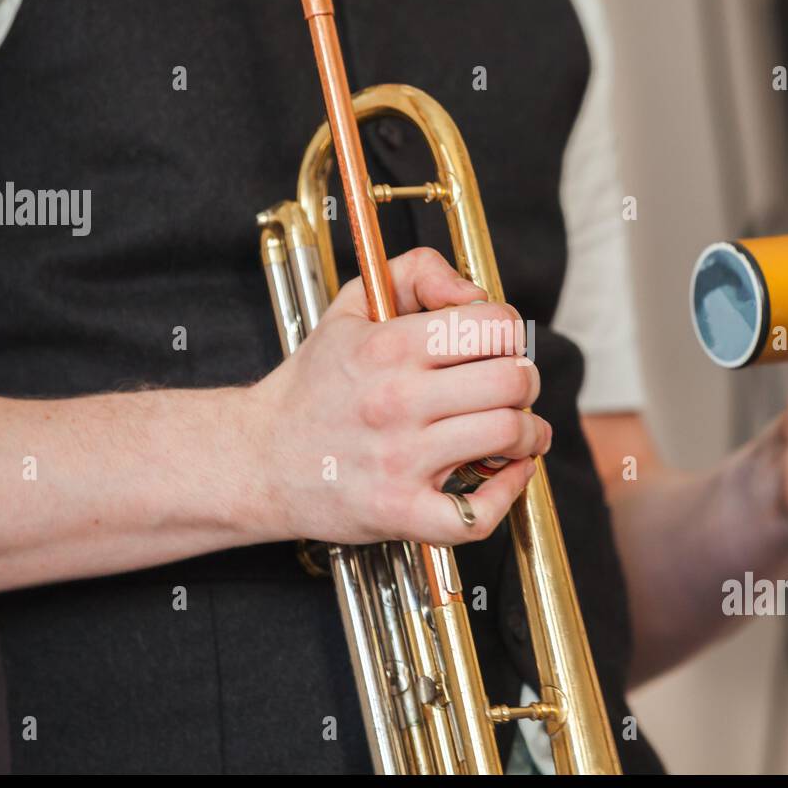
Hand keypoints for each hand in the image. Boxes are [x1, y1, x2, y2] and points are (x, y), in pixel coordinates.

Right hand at [250, 247, 546, 545]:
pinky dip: (508, 494)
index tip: (500, 345)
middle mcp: (395, 401)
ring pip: (507, 436)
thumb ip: (415, 273)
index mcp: (387, 348)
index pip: (492, 324)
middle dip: (526, 381)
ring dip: (529, 434)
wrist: (259, 459)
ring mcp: (399, 461)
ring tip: (518, 432)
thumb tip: (474, 292)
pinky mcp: (399, 513)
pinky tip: (506, 475)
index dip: (509, 330)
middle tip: (514, 389)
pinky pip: (477, 513)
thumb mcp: (350, 308)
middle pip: (512, 380)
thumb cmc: (313, 386)